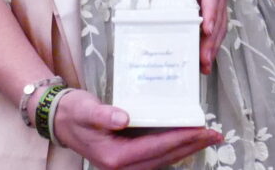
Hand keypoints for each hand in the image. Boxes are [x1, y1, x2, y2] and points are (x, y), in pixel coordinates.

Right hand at [48, 88, 222, 169]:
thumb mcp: (85, 110)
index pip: (154, 148)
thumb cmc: (73, 112)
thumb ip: (104, 115)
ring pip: (162, 160)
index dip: (180, 140)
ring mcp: (124, 164)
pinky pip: (155, 156)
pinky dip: (172, 148)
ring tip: (207, 137)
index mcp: (114, 157)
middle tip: (215, 134)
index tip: (201, 130)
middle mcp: (121, 166)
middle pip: (163, 158)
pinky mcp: (127, 158)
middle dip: (190, 146)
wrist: (60, 119)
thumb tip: (125, 118)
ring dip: (185, 149)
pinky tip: (185, 139)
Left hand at [189, 0, 250, 71]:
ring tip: (203, 66)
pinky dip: (214, 42)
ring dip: (213, 45)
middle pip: (217, 15)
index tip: (206, 27)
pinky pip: (219, 24)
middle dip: (210, 39)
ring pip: (220, 23)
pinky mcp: (219, 3)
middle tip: (202, 60)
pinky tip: (205, 59)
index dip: (209, 10)